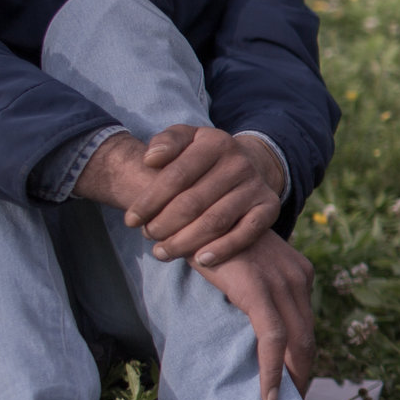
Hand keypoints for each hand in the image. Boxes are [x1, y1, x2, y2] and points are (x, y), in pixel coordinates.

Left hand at [79, 125, 284, 266]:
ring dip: (185, 242)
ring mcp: (256, 186)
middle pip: (193, 202)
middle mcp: (239, 163)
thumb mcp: (186, 138)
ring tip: (163, 252)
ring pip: (215, 222)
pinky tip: (200, 260)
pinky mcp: (269, 208)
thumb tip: (150, 159)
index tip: (131, 220)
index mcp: (216, 143)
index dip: (149, 201)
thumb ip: (166, 142)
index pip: (176, 176)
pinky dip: (223, 249)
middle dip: (164, 225)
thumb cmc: (203, 157)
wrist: (248, 164)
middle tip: (148, 237)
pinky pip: (247, 233)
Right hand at [192, 230, 314, 399]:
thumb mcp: (241, 268)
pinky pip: (273, 339)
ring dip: (290, 380)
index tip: (296, 384)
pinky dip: (272, 371)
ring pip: (296, 343)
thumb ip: (253, 292)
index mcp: (298, 272)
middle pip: (308, 337)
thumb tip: (246, 326)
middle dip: (303, 374)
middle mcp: (297, 276)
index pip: (306, 324)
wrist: (189, 208)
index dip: (303, 358)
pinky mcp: (259, 289)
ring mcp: (281, 281)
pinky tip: (267, 396)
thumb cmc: (206, 240)